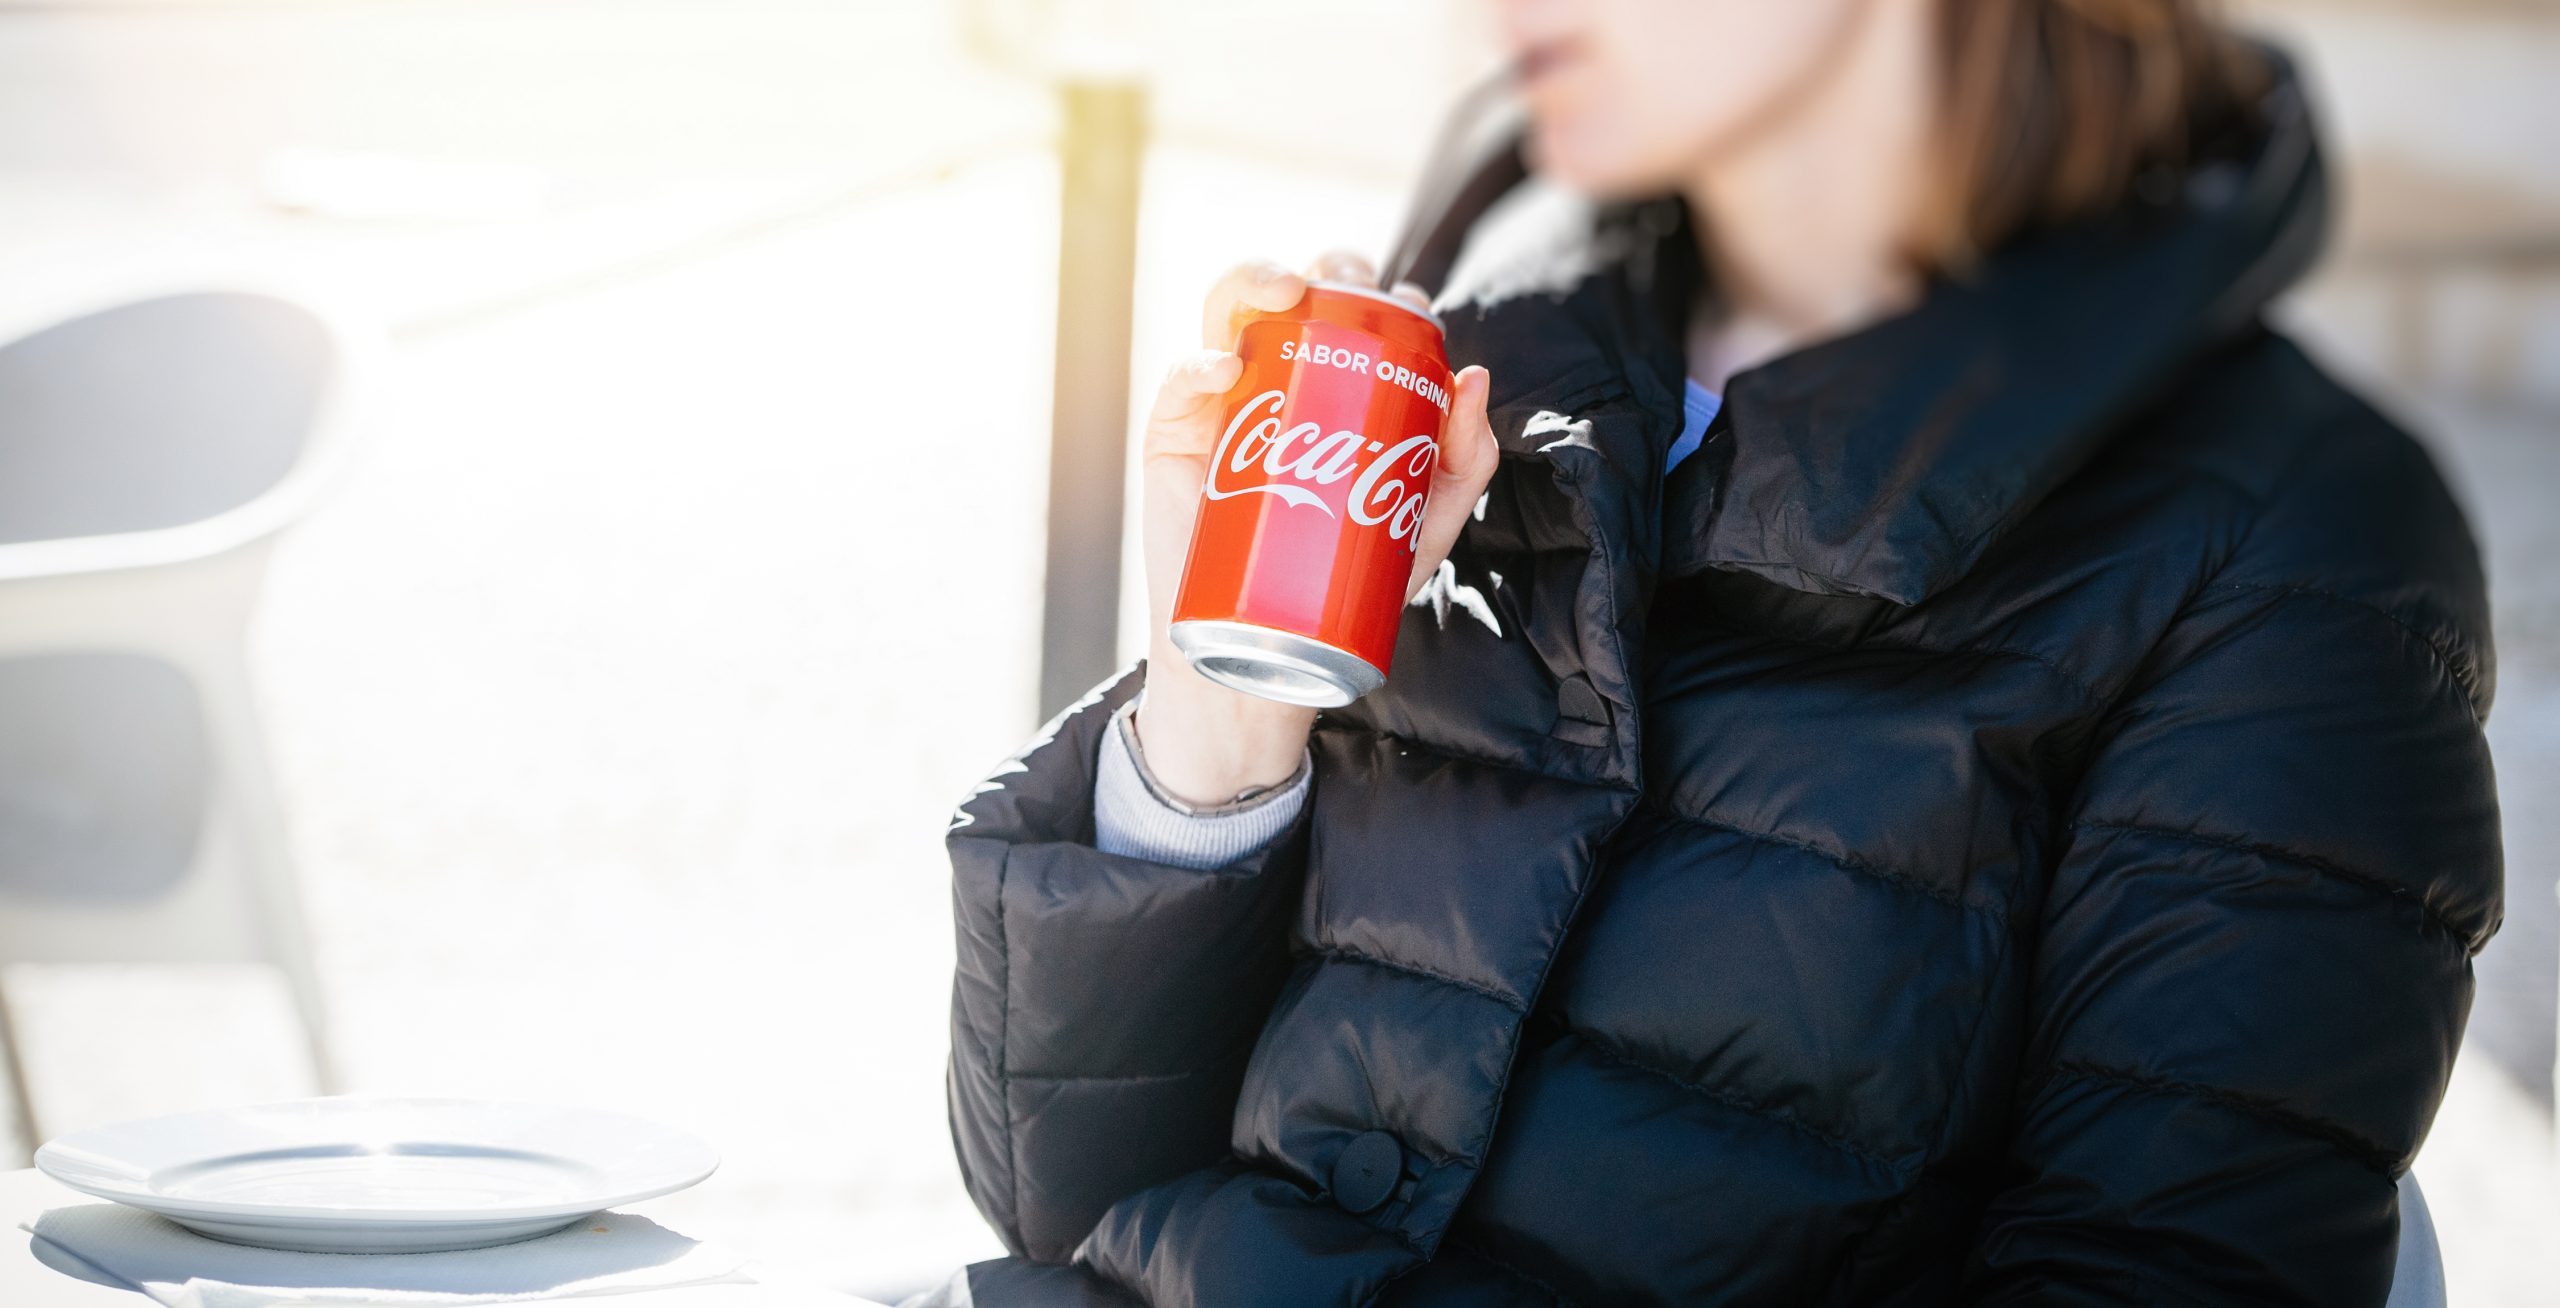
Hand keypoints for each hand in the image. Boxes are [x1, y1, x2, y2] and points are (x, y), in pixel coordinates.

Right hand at [1134, 251, 1498, 806]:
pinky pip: (1180, 383)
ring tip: (1286, 292)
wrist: (1262, 656)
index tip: (1413, 310)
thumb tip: (1474, 377)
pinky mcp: (1175, 439)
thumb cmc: (1343, 585)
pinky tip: (1227, 369)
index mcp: (1334, 388)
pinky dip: (1199, 363)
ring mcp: (1223, 404)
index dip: (1384, 295)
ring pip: (1226, 312)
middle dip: (1325, 269)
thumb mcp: (1422, 526)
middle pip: (1294, 295)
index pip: (1357, 317)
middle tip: (1350, 285)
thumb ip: (1460, 463)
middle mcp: (1277, 381)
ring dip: (1253, 279)